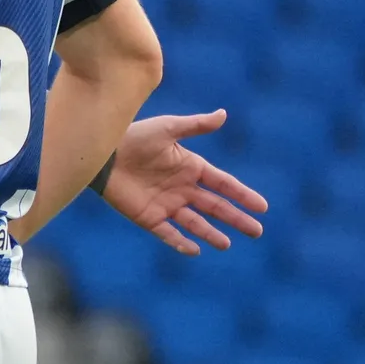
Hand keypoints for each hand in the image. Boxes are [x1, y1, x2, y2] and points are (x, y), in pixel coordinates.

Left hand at [103, 109, 268, 254]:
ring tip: (227, 244)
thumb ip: (195, 126)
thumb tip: (223, 114)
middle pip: (214, 207)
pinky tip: (194, 249)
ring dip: (210, 233)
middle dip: (235, 218)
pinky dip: (180, 242)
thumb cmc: (134, 136)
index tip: (263, 207)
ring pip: (194, 223)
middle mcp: (181, 188)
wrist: (101, 152)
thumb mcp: (167, 128)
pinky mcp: (148, 216)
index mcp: (190, 167)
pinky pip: (168, 233)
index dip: (242, 195)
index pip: (222, 184)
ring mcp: (166, 204)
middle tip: (257, 231)